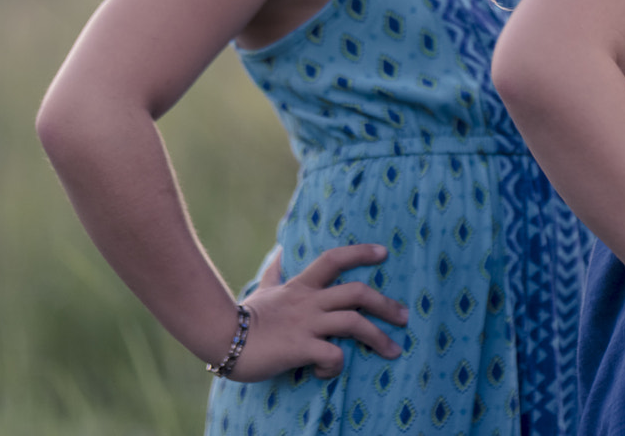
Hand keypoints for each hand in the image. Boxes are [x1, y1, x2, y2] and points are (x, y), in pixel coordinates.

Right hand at [225, 244, 408, 381]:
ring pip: (354, 323)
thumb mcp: (262, 290)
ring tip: (393, 350)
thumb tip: (280, 252)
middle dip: (385, 304)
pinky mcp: (300, 348)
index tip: (384, 253)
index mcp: (301, 286)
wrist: (220, 336)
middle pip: (357, 292)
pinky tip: (329, 371)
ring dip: (378, 337)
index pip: (335, 259)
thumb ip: (274, 273)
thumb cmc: (243, 317)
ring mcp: (306, 324)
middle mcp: (309, 302)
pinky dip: (338, 365)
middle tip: (404, 317)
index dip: (361, 252)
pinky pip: (333, 355)